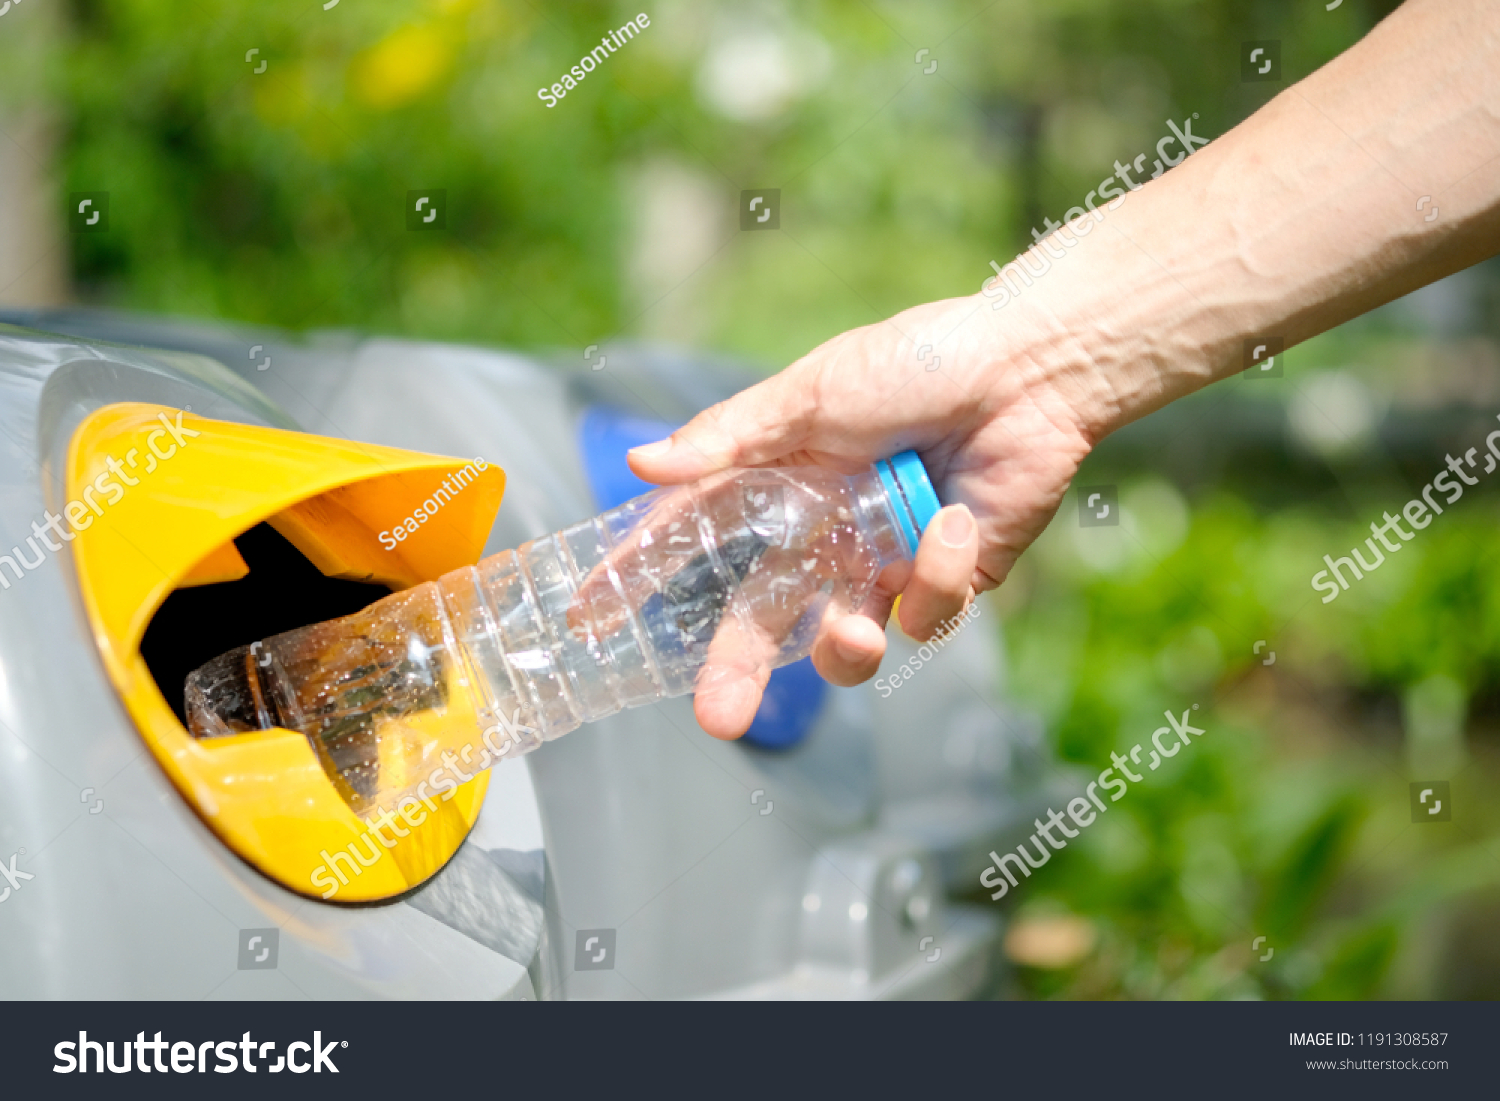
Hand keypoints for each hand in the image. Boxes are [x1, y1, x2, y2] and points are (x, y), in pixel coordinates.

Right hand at [627, 291, 1101, 738]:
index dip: (643, 577)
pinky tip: (957, 518)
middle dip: (735, 673)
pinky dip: (940, 573)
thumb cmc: (914, 363)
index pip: (696, 539)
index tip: (592, 619)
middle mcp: (824, 534)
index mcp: (780, 486)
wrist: (1027, 370)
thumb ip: (729, 439)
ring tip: (861, 631)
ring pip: (846, 644)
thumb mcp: (810, 394)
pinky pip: (927, 613)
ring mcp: (884, 563)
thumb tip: (642, 465)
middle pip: (763, 621)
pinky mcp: (947, 579)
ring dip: (847, 649)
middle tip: (718, 716)